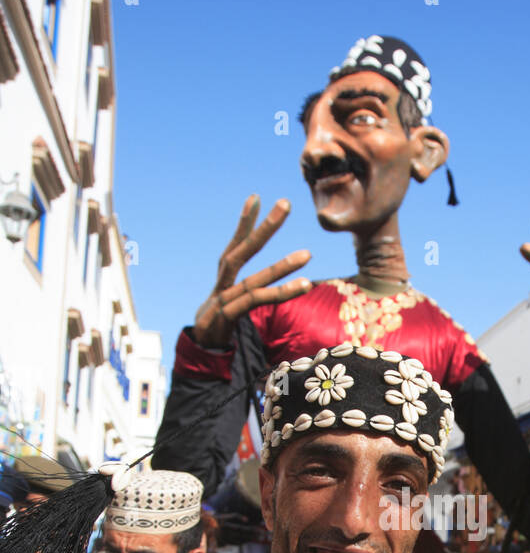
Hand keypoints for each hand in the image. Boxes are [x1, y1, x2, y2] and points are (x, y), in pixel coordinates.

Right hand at [192, 196, 311, 347]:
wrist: (198, 354)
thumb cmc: (218, 328)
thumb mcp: (232, 307)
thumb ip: (246, 293)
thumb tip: (261, 286)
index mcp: (224, 281)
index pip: (235, 247)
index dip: (244, 223)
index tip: (255, 197)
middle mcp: (222, 285)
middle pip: (241, 251)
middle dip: (263, 227)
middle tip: (286, 202)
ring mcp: (222, 301)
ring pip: (254, 280)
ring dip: (281, 266)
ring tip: (308, 254)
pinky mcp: (226, 317)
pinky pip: (256, 302)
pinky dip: (281, 293)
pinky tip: (305, 285)